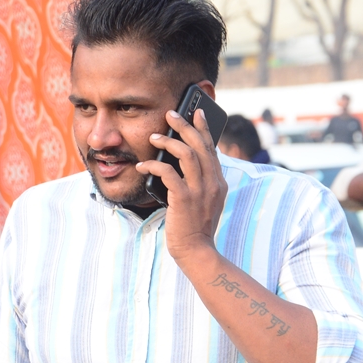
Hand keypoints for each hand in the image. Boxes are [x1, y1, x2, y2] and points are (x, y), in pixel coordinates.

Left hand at [136, 108, 226, 264]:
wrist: (196, 251)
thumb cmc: (195, 228)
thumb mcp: (206, 202)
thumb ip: (201, 183)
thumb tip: (184, 165)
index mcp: (219, 182)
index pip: (211, 148)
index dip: (203, 128)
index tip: (195, 112)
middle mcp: (213, 182)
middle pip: (199, 144)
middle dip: (184, 125)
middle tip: (170, 114)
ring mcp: (199, 190)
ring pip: (185, 153)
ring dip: (167, 142)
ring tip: (153, 136)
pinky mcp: (184, 198)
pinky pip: (168, 172)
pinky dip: (154, 164)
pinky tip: (143, 164)